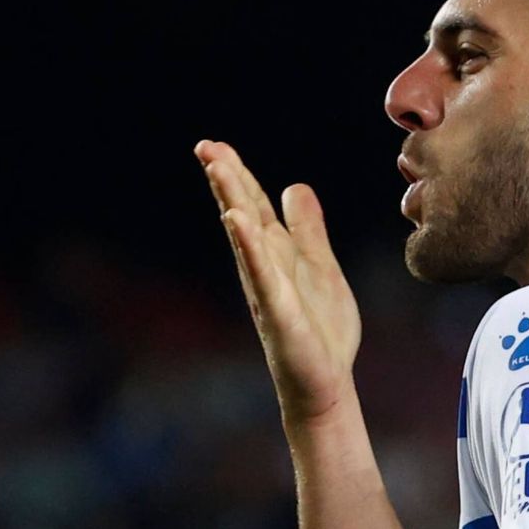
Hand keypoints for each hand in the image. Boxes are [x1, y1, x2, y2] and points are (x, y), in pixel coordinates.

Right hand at [195, 140, 361, 424]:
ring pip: (245, 235)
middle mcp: (263, 267)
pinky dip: (248, 243)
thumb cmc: (320, 331)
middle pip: (242, 212)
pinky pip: (261, 272)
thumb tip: (294, 186)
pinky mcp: (277, 310)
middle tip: (204, 145)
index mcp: (274, 254)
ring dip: (230, 199)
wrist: (324, 383)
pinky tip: (236, 218)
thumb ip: (307, 228)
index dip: (237, 175)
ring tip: (215, 167)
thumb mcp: (320, 266)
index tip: (215, 145)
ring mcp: (267, 287)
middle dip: (225, 178)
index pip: (253, 206)